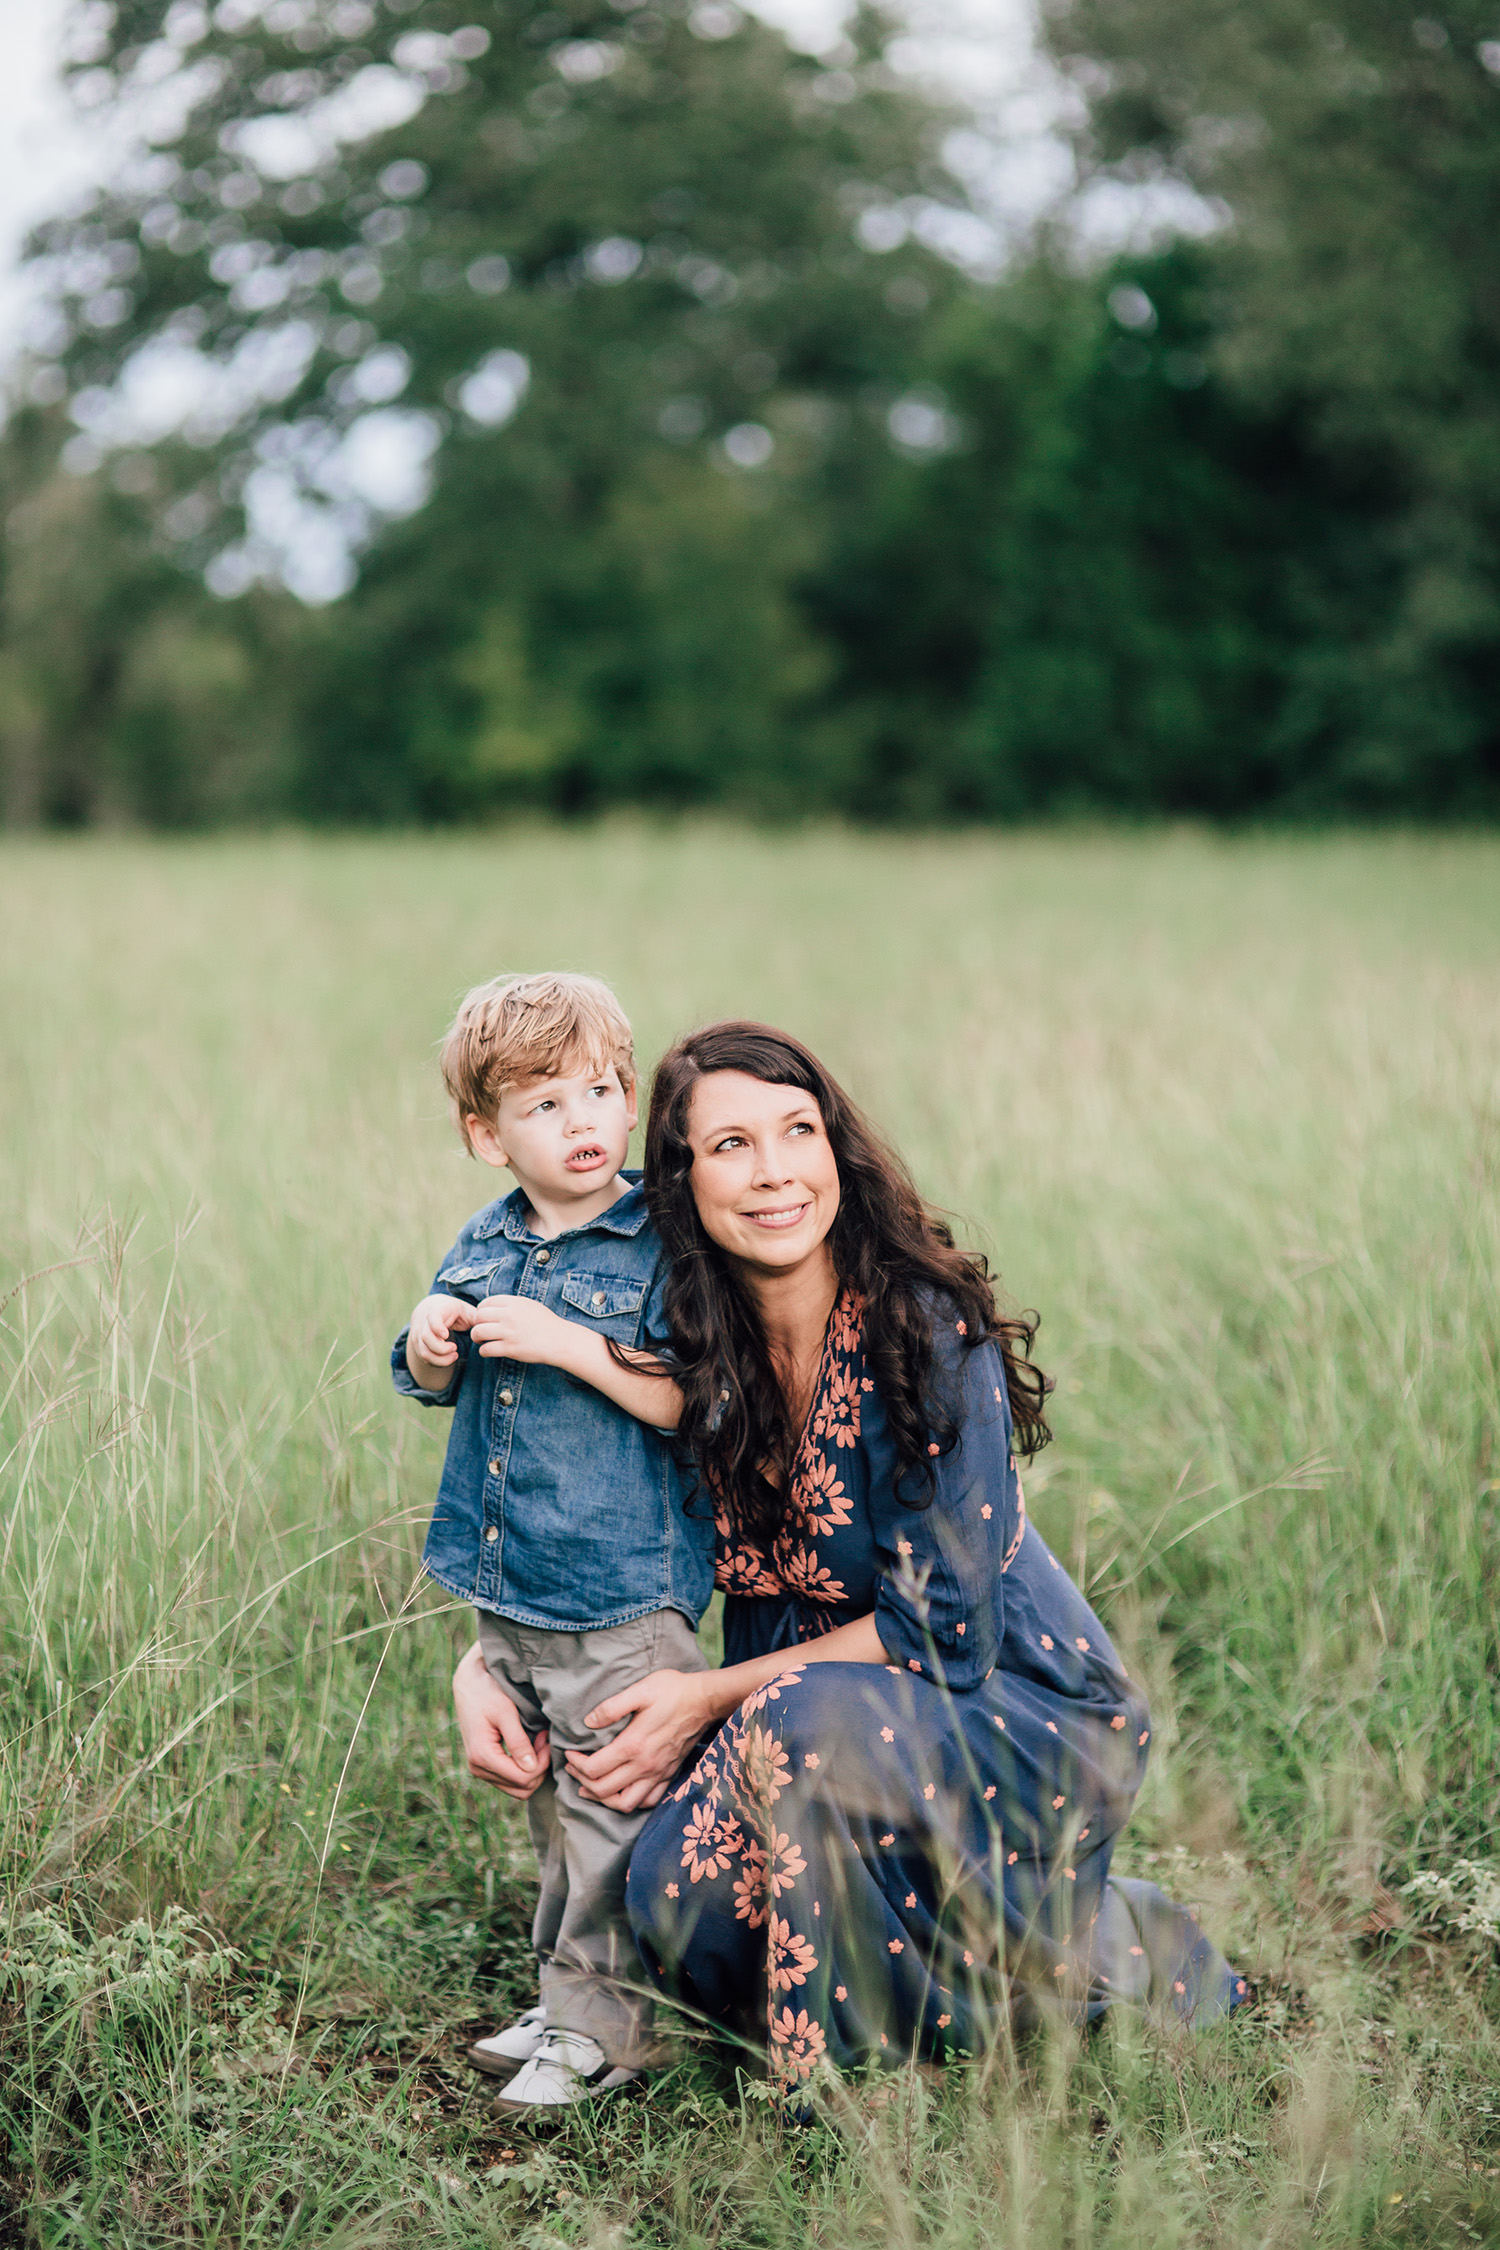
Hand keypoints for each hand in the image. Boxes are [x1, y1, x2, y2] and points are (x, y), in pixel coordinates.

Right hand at [408, 1293, 476, 1369]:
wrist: (434, 1309)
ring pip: (424, 1351)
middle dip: (441, 1348)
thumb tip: (487, 1329)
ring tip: (455, 1355)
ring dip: (440, 1358)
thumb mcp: (466, 1310)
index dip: (437, 1327)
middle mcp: (425, 1322)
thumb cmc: (455, 1311)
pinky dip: (438, 1362)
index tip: (446, 1335)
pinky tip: (450, 1358)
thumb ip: (476, 1318)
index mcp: (438, 1310)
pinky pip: (425, 1358)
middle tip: (455, 1348)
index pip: (432, 1317)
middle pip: (426, 1338)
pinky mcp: (420, 1345)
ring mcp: (420, 1334)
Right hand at [452, 1641, 549, 1799]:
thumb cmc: (487, 1693)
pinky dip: (524, 1770)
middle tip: (544, 1740)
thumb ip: (518, 1741)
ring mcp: (479, 1770)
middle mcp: (478, 1768)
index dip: (542, 1763)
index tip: (546, 1738)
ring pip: (517, 1789)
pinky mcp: (483, 1766)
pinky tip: (529, 1748)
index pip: (522, 1778)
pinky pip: (509, 1781)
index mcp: (482, 1755)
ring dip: (533, 1770)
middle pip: (521, 1788)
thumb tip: (531, 1768)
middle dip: (539, 1768)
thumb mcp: (505, 1712)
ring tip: (538, 1743)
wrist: (468, 1685)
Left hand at [469, 1295, 576, 1367]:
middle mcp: (509, 1316)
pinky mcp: (510, 1349)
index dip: (481, 1310)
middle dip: (476, 1323)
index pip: (486, 1302)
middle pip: (479, 1316)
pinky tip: (488, 1351)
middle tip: (480, 1329)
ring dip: (476, 1337)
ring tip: (480, 1340)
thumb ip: (512, 1305)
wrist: (560, 1340)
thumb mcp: (530, 1305)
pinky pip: (486, 1349)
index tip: (483, 1318)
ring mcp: (509, 1332)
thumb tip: (493, 1307)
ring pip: (478, 1332)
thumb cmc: (547, 1324)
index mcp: (514, 1303)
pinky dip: (483, 1351)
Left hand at [566, 1669, 713, 1811]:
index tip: (569, 1753)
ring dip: (603, 1799)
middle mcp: (645, 1765)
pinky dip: (631, 1801)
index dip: (576, 1764)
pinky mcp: (669, 1775)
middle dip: (582, 1782)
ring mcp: (658, 1773)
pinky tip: (622, 1791)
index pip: (594, 1769)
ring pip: (625, 1803)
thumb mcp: (640, 1690)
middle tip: (573, 1769)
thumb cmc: (672, 1691)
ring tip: (591, 1788)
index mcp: (633, 1745)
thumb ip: (611, 1707)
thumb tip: (588, 1722)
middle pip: (604, 1789)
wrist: (704, 1700)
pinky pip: (648, 1801)